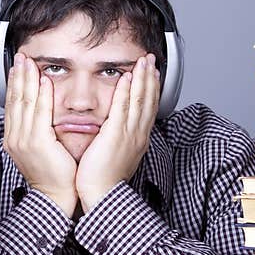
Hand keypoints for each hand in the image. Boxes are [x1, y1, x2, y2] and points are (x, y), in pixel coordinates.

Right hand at [3, 52, 78, 216]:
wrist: (55, 196)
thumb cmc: (53, 175)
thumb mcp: (41, 149)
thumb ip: (38, 130)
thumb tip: (41, 113)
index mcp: (14, 138)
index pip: (12, 104)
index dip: (14, 83)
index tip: (17, 67)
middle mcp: (15, 137)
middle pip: (15, 99)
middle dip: (17, 75)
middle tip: (21, 56)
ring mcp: (24, 139)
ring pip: (24, 102)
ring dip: (27, 79)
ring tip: (29, 62)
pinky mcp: (37, 142)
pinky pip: (39, 113)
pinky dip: (40, 95)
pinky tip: (42, 81)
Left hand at [76, 53, 159, 211]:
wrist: (102, 195)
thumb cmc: (105, 180)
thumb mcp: (118, 156)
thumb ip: (119, 140)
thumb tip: (117, 133)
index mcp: (138, 140)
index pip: (148, 108)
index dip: (151, 89)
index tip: (152, 74)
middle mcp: (138, 135)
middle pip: (148, 100)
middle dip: (150, 78)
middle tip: (151, 60)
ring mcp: (129, 134)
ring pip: (139, 100)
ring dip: (142, 78)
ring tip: (143, 62)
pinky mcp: (115, 135)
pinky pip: (122, 108)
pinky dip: (126, 91)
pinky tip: (127, 77)